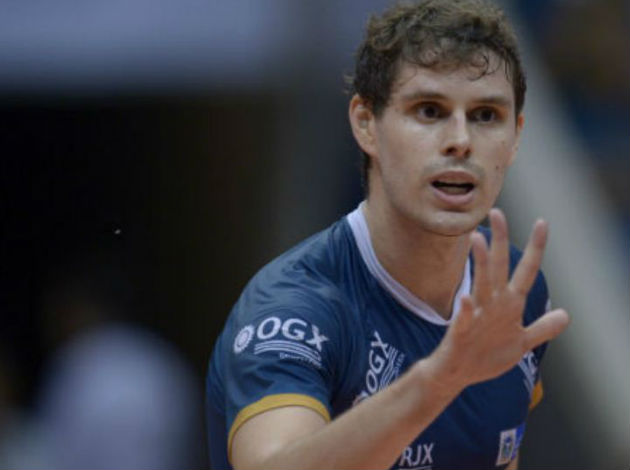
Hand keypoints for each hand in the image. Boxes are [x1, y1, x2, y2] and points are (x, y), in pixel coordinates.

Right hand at [431, 208, 569, 390]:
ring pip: (480, 284)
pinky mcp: (461, 332)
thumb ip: (542, 329)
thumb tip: (565, 314)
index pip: (526, 271)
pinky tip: (467, 300)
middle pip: (499, 267)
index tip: (542, 222)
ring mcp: (477, 316)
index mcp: (509, 306)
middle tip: (497, 213)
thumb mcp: (521, 344)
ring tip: (478, 240)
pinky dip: (467, 310)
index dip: (536, 248)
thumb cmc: (485, 357)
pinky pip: (464, 319)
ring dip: (480, 263)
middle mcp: (493, 305)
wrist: (456, 374)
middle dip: (500, 240)